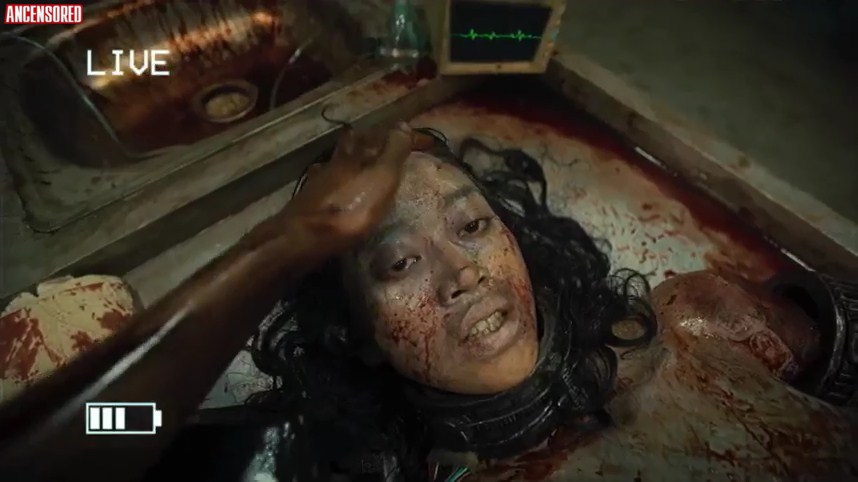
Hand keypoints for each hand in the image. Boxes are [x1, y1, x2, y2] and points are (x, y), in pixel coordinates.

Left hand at [282, 122, 428, 247]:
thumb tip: (403, 123)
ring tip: (366, 166)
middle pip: (354, 142)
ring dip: (353, 159)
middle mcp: (336, 161)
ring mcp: (320, 180)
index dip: (401, 135)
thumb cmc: (350, 209)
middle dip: (371, 141)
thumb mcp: (382, 178)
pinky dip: (337, 179)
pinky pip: (327, 180)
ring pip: (339, 160)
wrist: (304, 237)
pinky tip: (338, 187)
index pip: (380, 134)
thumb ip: (393, 151)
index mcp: (356, 154)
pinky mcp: (310, 199)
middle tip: (387, 147)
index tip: (423, 141)